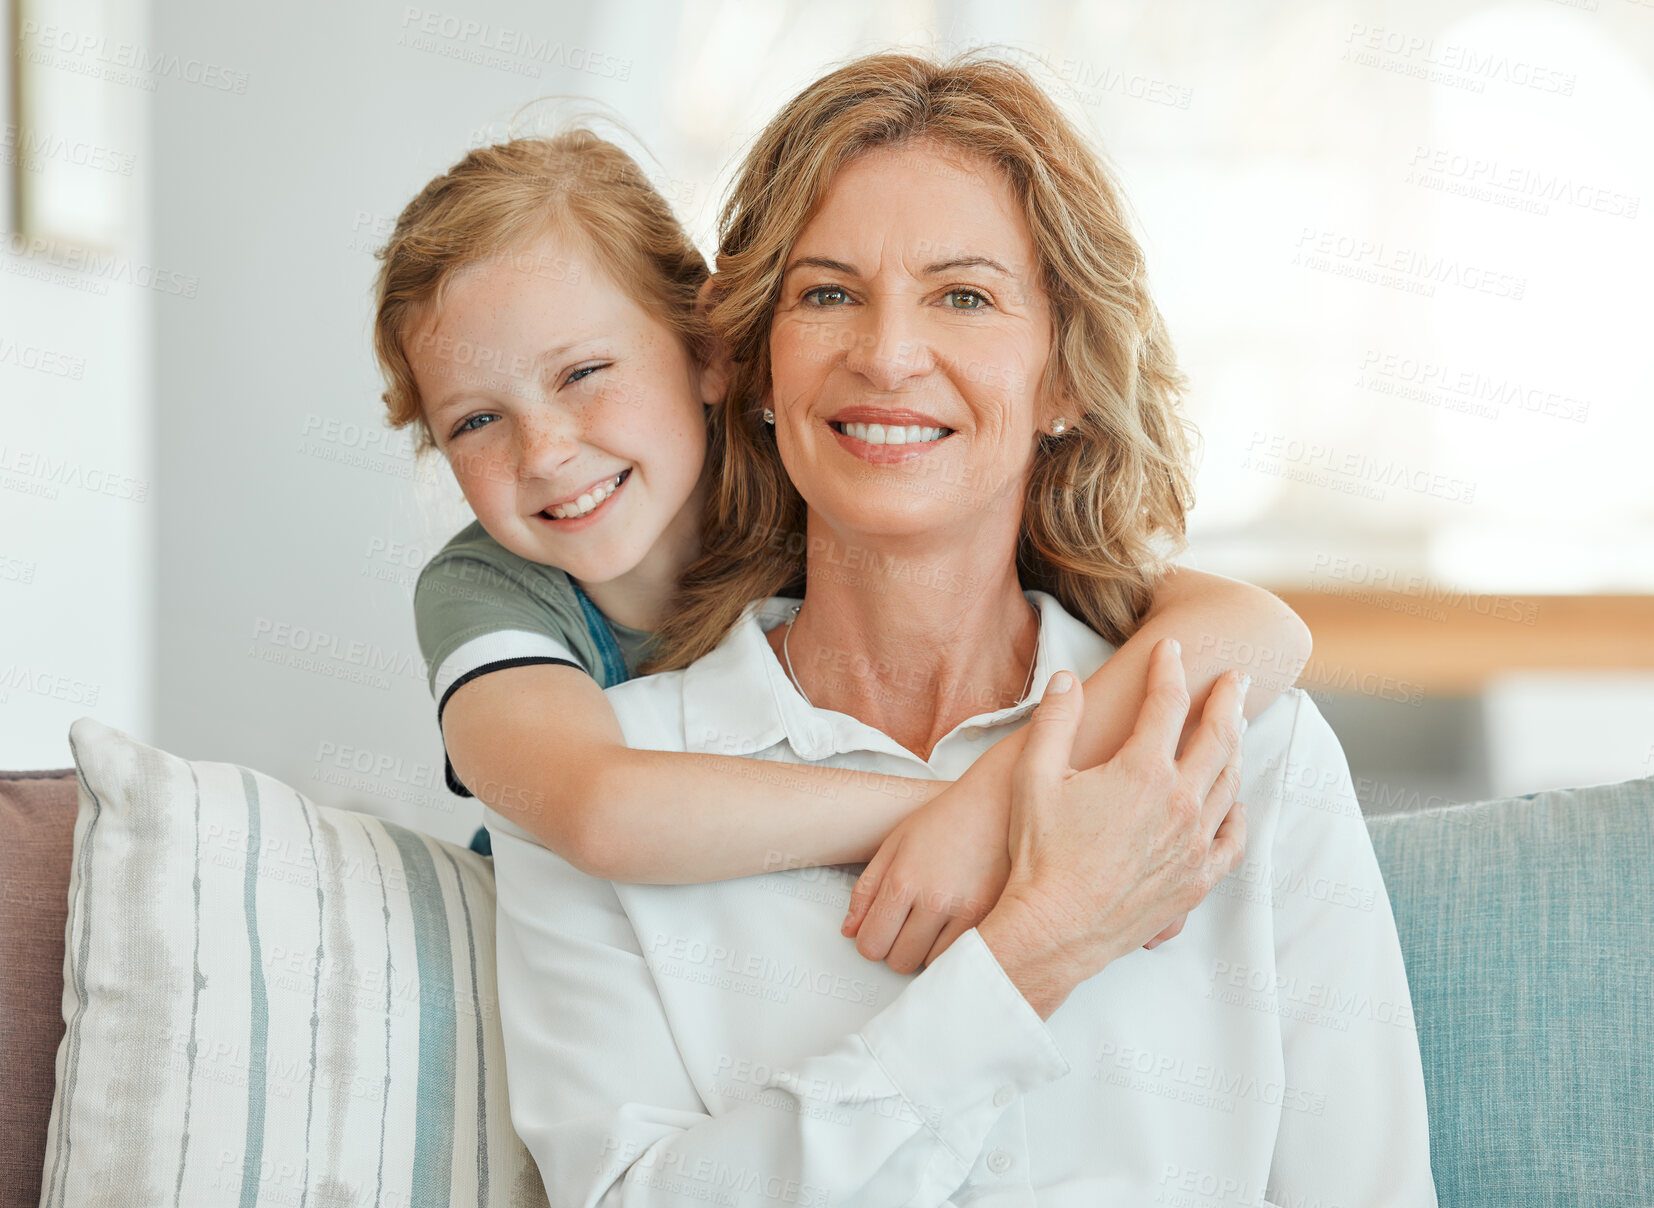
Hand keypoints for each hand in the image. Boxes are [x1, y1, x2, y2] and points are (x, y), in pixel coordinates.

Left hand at [840, 755, 1012, 973]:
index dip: (870, 942)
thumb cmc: (943, 820)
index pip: (871, 944)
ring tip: (932, 923)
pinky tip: (952, 926)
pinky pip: (962, 957)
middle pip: (899, 962)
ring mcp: (967, 911)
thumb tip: (850, 931)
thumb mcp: (894, 845)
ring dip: (925, 951)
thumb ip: (867, 890)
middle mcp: (935, 899)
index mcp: (903, 880)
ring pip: (931, 965)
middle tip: (905, 927)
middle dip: (895, 948)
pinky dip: (952, 949)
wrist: (996, 804)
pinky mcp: (993, 917)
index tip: (878, 931)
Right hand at [978, 640, 1248, 1017]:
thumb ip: (1054, 721)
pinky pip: (1233, 838)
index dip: (1169, 668)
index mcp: (1142, 771)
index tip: (1171, 648)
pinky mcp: (1197, 879)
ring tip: (1237, 728)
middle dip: (1229, 699)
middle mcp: (1179, 803)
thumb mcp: (1033, 778)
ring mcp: (1194, 843)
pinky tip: (1232, 801)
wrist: (1055, 929)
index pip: (1167, 703)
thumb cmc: (1039, 854)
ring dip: (1236, 747)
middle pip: (1218, 736)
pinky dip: (1236, 812)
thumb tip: (1067, 679)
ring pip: (1229, 783)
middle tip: (1237, 677)